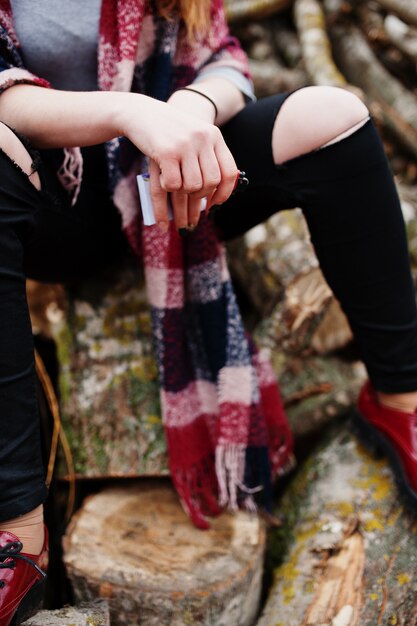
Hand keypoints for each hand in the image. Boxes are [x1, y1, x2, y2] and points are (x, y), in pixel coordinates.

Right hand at [123, 92, 236, 231]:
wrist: (141, 112)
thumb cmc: (169, 130)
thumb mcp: (194, 136)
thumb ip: (207, 156)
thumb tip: (215, 192)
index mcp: (214, 135)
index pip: (229, 172)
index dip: (224, 192)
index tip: (215, 202)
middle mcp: (203, 138)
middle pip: (212, 182)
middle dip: (200, 194)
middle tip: (190, 193)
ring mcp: (185, 145)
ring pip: (193, 185)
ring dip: (183, 191)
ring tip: (175, 183)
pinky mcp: (166, 152)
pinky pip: (174, 184)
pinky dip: (168, 187)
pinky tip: (163, 179)